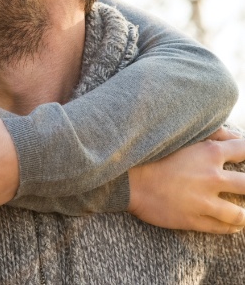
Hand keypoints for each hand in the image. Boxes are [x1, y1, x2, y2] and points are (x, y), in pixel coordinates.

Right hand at [128, 130, 244, 233]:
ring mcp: (204, 201)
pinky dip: (231, 227)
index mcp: (208, 152)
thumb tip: (232, 137)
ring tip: (243, 213)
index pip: (244, 150)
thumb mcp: (181, 137)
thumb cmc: (151, 155)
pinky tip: (232, 224)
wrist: (128, 180)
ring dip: (244, 214)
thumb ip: (210, 134)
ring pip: (240, 214)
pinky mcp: (194, 220)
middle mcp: (211, 177)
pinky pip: (223, 228)